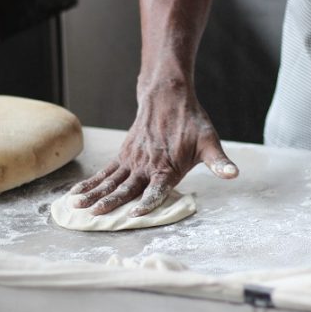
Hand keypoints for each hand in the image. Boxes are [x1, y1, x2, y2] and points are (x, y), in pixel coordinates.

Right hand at [69, 85, 237, 215]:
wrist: (168, 97)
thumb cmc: (192, 123)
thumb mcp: (210, 142)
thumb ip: (219, 163)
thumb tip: (234, 174)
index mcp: (168, 167)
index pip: (156, 189)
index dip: (147, 202)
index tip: (135, 213)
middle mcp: (147, 166)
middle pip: (126, 188)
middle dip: (110, 203)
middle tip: (95, 215)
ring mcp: (132, 160)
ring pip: (110, 181)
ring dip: (94, 194)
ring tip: (77, 206)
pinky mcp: (124, 155)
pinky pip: (105, 172)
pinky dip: (91, 183)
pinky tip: (76, 194)